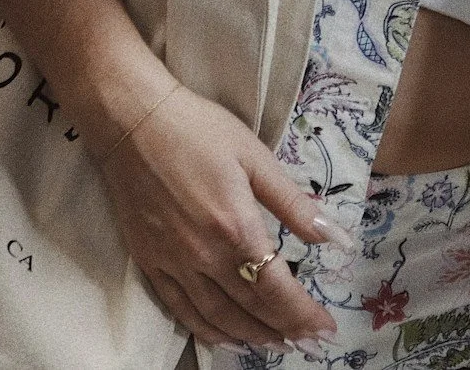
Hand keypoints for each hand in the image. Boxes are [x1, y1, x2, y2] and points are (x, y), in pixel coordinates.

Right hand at [95, 82, 346, 349]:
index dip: (302, 314)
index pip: (275, 289)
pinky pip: (179, 309)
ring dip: (248, 336)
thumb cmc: (200, 132)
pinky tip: (224, 335)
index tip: (325, 329)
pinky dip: (205, 329)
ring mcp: (172, 263)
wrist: (133, 124)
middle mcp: (203, 256)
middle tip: (308, 343)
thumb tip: (335, 237)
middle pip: (248, 309)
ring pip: (214, 317)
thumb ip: (295, 203)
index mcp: (235, 228)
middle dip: (282, 330)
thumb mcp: (257, 158)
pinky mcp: (149, 263)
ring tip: (275, 345)